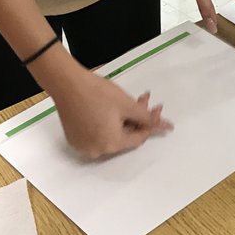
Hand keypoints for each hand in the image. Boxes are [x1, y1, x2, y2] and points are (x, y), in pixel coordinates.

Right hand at [52, 68, 171, 158]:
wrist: (67, 83)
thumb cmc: (99, 93)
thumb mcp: (127, 105)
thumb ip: (148, 119)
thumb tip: (167, 127)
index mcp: (111, 145)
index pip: (139, 138)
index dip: (150, 122)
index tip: (156, 107)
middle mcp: (97, 151)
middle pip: (125, 136)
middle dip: (136, 118)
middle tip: (142, 100)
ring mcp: (84, 146)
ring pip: (111, 135)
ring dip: (123, 119)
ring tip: (128, 102)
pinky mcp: (75, 138)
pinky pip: (97, 134)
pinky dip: (107, 123)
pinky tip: (111, 108)